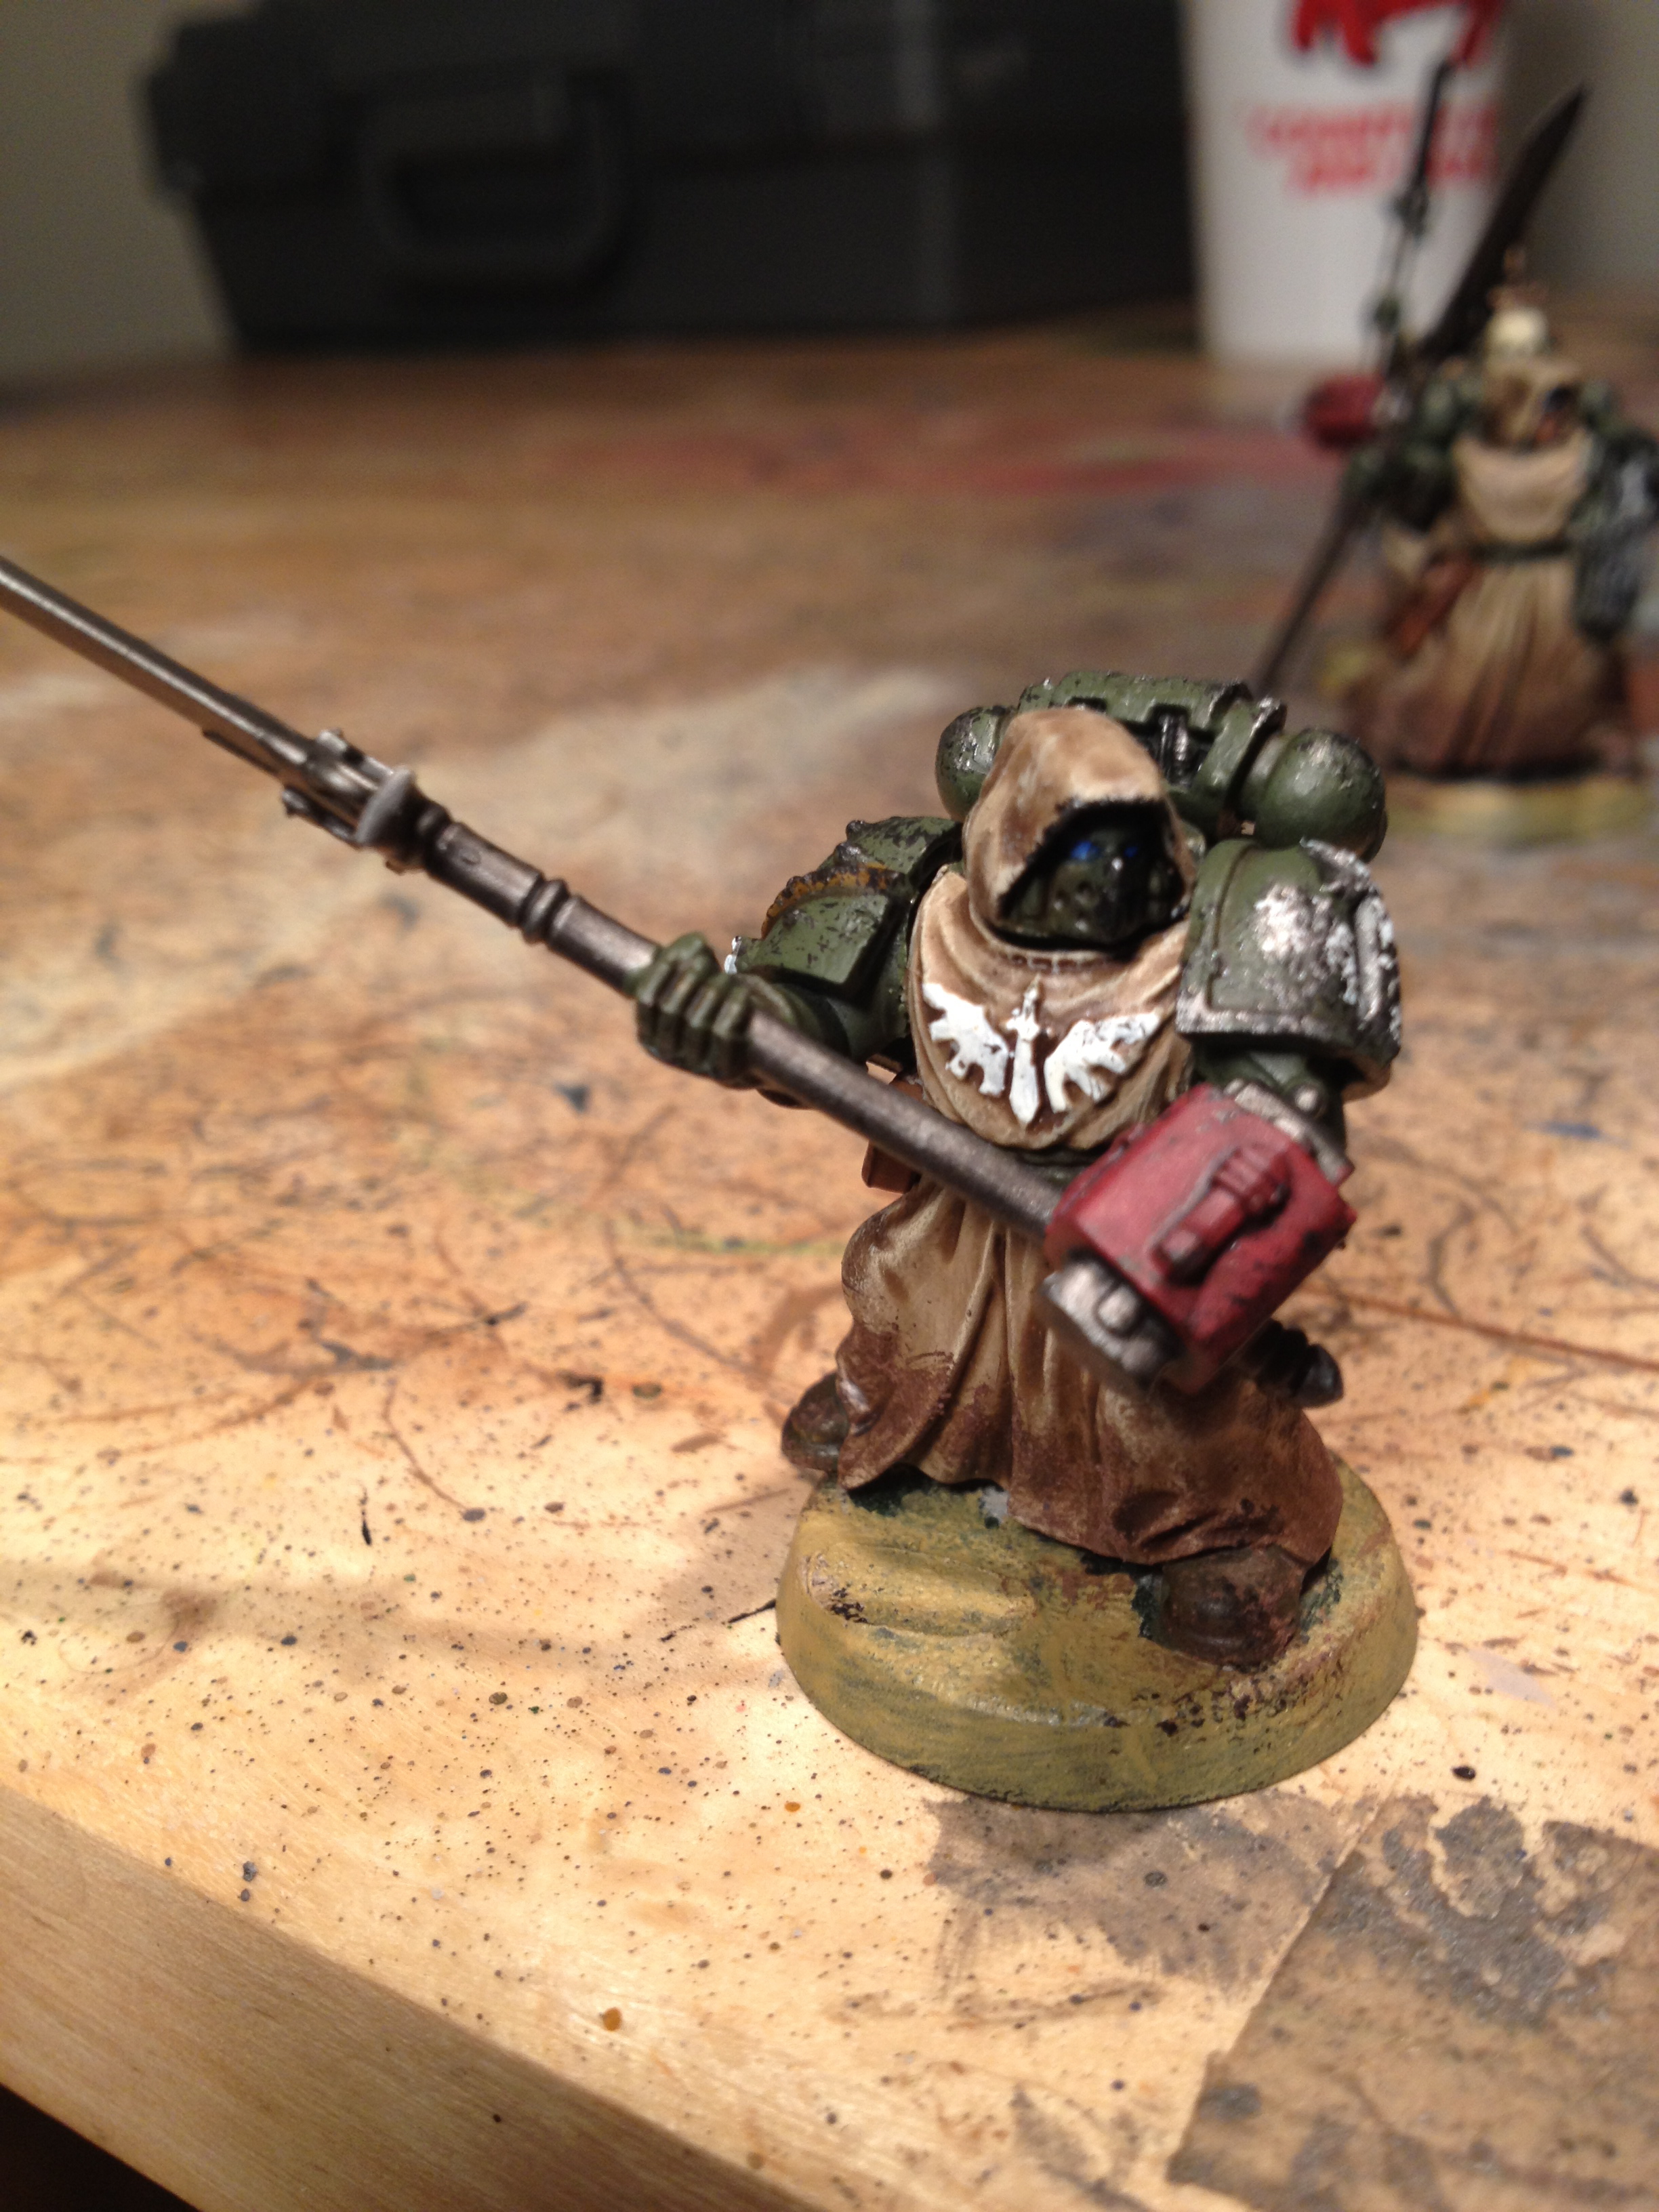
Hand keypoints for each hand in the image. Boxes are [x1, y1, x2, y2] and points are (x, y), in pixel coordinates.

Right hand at [629, 933, 800, 1086]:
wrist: (739, 1043)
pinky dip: (733, 1009)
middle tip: (706, 962)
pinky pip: (724, 1036)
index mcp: (648, 1034)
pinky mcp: (720, 1070)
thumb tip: (696, 943)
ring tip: (727, 978)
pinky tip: (743, 993)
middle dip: (689, 980)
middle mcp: (666, 1052)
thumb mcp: (692, 980)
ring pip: (697, 1022)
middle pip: (672, 1010)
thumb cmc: (708, 1004)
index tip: (677, 953)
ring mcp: (692, 1065)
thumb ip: (686, 957)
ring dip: (714, 992)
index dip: (661, 973)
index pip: (647, 1001)